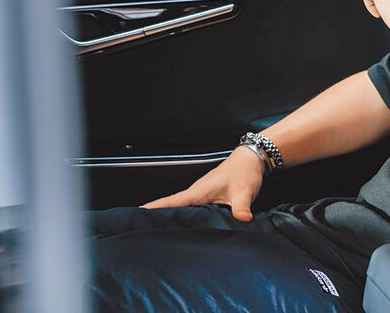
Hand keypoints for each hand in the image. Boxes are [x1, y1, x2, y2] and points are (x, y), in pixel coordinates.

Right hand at [141, 146, 265, 221]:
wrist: (251, 159)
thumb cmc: (244, 171)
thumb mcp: (243, 192)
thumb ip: (241, 208)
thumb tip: (241, 220)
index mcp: (199, 191)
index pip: (172, 202)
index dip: (154, 208)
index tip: (138, 215)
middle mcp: (197, 192)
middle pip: (171, 206)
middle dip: (156, 216)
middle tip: (142, 230)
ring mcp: (201, 194)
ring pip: (181, 207)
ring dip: (169, 216)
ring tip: (157, 231)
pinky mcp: (208, 196)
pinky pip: (191, 207)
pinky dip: (183, 214)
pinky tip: (183, 225)